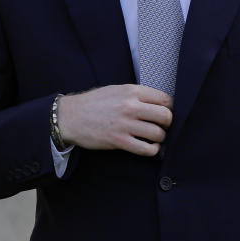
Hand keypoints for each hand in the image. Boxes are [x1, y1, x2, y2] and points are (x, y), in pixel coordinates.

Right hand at [56, 84, 172, 155]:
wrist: (70, 116)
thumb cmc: (94, 102)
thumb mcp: (117, 90)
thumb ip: (137, 95)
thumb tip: (158, 103)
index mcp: (132, 91)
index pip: (164, 99)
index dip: (169, 107)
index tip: (165, 112)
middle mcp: (131, 106)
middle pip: (166, 116)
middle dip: (167, 123)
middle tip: (162, 126)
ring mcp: (125, 124)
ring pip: (158, 134)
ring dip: (160, 138)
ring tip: (155, 138)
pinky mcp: (119, 141)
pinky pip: (146, 149)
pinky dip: (152, 150)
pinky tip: (149, 147)